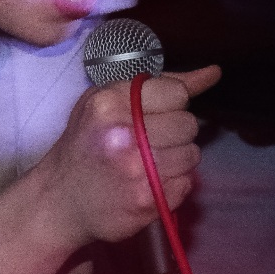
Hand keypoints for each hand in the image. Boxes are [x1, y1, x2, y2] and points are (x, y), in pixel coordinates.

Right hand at [32, 65, 221, 249]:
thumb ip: (159, 85)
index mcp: (108, 103)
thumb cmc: (87, 143)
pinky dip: (172, 183)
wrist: (60, 199)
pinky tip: (148, 182)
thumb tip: (214, 73)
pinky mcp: (147, 200)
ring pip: (192, 154)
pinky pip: (186, 183)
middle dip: (175, 132)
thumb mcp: (107, 102)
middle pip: (188, 124)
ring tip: (149, 162)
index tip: (151, 114)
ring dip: (176, 158)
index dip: (169, 104)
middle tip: (149, 140)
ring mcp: (136, 170)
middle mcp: (122, 135)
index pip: (176, 93)